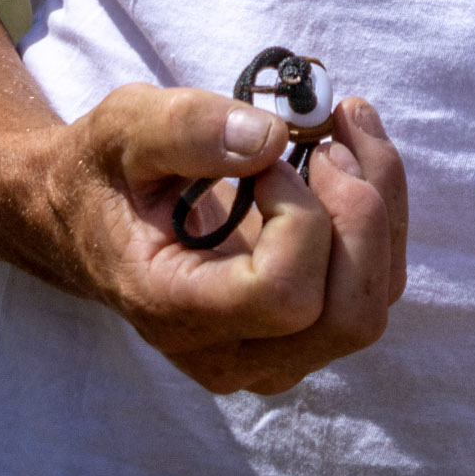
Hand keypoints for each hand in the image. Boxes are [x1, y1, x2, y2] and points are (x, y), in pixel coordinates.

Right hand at [29, 83, 408, 394]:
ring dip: (380, 201)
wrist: (93, 217)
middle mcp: (232, 354)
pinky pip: (375, 284)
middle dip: (359, 210)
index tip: (268, 155)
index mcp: (175, 312)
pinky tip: (349, 149)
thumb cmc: (107, 173)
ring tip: (345, 121)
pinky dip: (381, 209)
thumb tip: (272, 138)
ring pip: (372, 302)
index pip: (282, 296)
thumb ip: (187, 129)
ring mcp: (273, 352)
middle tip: (327, 132)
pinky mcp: (304, 327)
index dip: (299, 216)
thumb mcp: (122, 129)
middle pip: (346, 315)